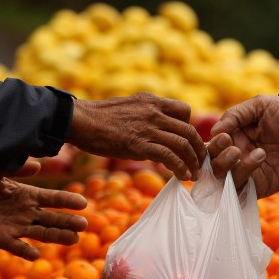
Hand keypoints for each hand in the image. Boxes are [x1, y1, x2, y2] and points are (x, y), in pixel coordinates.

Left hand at [0, 160, 87, 260]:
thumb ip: (16, 168)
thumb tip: (37, 165)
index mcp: (27, 195)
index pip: (52, 198)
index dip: (67, 201)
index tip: (83, 203)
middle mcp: (25, 213)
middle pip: (52, 218)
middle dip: (67, 221)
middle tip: (85, 225)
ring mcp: (14, 227)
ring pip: (41, 233)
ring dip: (56, 236)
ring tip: (73, 239)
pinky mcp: (0, 239)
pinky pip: (16, 247)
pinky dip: (25, 251)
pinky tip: (35, 254)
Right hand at [66, 92, 205, 180]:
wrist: (80, 120)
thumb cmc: (97, 117)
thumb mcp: (126, 107)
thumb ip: (142, 116)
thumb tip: (149, 132)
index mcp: (151, 101)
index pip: (184, 110)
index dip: (188, 127)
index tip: (186, 142)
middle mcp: (154, 112)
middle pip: (189, 130)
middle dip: (197, 149)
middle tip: (199, 163)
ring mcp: (148, 128)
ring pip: (183, 144)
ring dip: (192, 162)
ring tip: (194, 175)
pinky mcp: (140, 145)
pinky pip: (170, 157)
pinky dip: (180, 168)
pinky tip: (181, 177)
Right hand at [207, 95, 278, 197]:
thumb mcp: (259, 106)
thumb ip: (234, 115)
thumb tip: (214, 132)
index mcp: (233, 138)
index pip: (211, 147)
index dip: (212, 144)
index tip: (223, 136)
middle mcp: (236, 158)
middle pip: (213, 165)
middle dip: (217, 156)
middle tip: (232, 146)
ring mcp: (247, 173)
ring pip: (223, 179)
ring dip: (227, 166)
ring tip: (242, 152)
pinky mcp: (259, 186)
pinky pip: (242, 188)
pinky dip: (244, 173)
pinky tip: (259, 157)